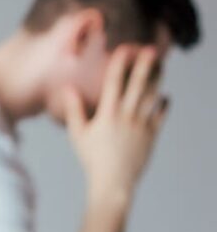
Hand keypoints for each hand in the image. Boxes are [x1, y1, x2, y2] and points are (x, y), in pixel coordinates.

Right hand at [64, 45, 167, 202]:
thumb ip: (73, 110)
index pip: (114, 83)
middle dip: (145, 65)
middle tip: (151, 49)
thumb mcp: (77, 135)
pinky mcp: (151, 135)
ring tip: (161, 66)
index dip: (119, 64)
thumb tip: (68, 88)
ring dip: (157, 79)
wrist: (113, 182)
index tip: (124, 49)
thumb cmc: (92, 159)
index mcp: (107, 114)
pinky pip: (160, 116)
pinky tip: (164, 97)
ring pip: (152, 97)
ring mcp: (141, 125)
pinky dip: (163, 105)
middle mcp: (126, 116)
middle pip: (138, 85)